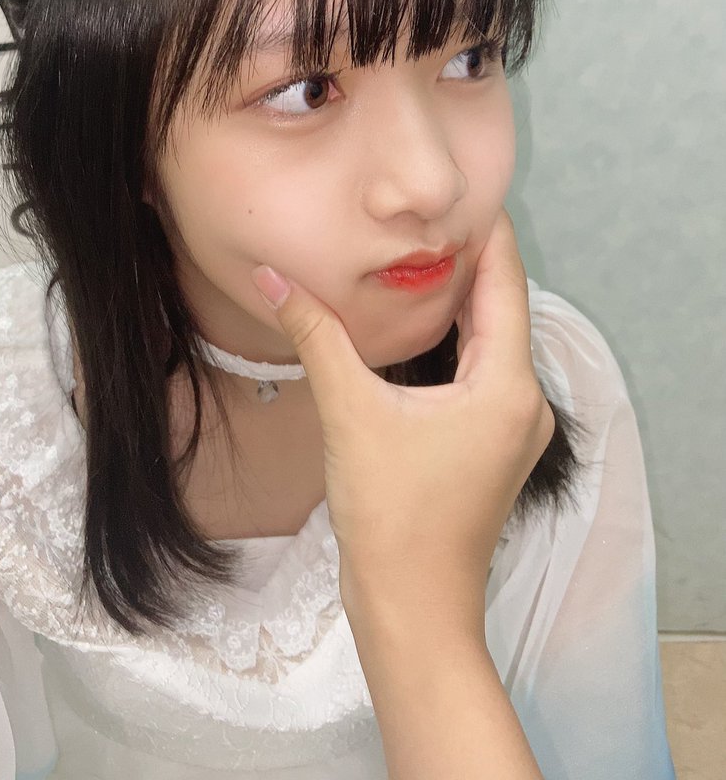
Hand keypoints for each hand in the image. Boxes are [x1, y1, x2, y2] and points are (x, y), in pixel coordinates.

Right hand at [251, 208, 554, 624]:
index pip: (505, 283)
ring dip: (460, 301)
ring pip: (492, 341)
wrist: (412, 609)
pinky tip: (421, 323)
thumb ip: (315, 335)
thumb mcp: (350, 412)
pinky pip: (482, 372)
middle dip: (468, 260)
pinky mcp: (489, 446)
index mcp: (507, 385)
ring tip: (421, 253)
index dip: (487, 231)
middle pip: (502, 309)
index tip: (464, 187)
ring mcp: (510, 427)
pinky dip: (456, 340)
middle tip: (429, 210)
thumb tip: (272, 277)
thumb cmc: (392, 517)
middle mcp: (524, 401)